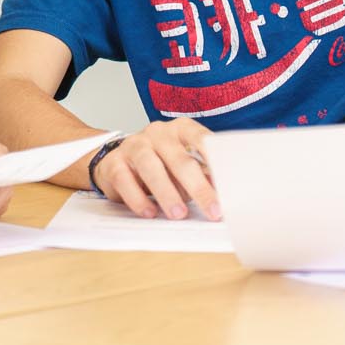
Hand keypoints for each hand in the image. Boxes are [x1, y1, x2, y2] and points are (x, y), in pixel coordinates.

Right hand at [95, 118, 218, 219]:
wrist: (115, 161)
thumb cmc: (159, 163)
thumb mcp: (182, 165)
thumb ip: (200, 174)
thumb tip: (221, 192)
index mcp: (180, 129)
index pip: (201, 139)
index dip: (216, 158)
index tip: (230, 178)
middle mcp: (158, 133)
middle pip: (180, 159)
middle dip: (198, 187)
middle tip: (213, 209)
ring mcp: (134, 146)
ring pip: (151, 167)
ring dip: (167, 193)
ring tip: (179, 214)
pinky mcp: (114, 163)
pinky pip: (125, 180)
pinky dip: (138, 199)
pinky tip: (149, 212)